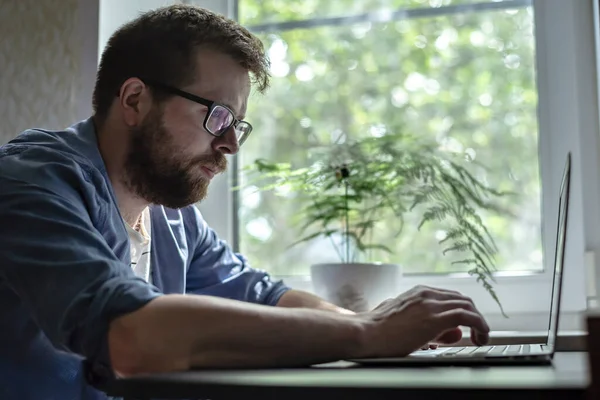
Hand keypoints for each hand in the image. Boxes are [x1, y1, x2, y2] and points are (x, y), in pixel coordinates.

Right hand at [358, 285, 489, 357]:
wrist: (365, 333)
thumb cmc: (376, 330)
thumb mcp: (399, 320)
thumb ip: (420, 321)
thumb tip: (439, 330)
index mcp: (417, 292)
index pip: (449, 296)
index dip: (461, 310)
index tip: (464, 325)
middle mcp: (426, 294)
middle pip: (462, 299)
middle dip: (473, 315)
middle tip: (476, 332)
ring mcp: (431, 304)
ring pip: (467, 305)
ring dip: (479, 322)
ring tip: (481, 336)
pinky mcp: (435, 318)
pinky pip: (468, 316)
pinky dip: (480, 325)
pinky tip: (480, 336)